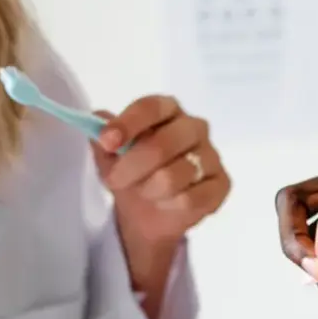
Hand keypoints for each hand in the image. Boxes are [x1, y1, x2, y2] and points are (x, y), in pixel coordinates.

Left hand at [93, 95, 229, 245]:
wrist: (150, 211)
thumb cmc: (132, 173)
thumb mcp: (109, 157)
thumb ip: (103, 139)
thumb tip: (96, 122)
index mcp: (168, 110)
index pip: (151, 107)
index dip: (128, 123)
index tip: (106, 142)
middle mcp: (195, 126)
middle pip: (162, 144)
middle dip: (131, 167)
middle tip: (113, 181)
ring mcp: (212, 155)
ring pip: (173, 176)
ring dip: (148, 189)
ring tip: (144, 192)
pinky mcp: (221, 184)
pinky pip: (190, 199)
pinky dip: (169, 205)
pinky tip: (165, 203)